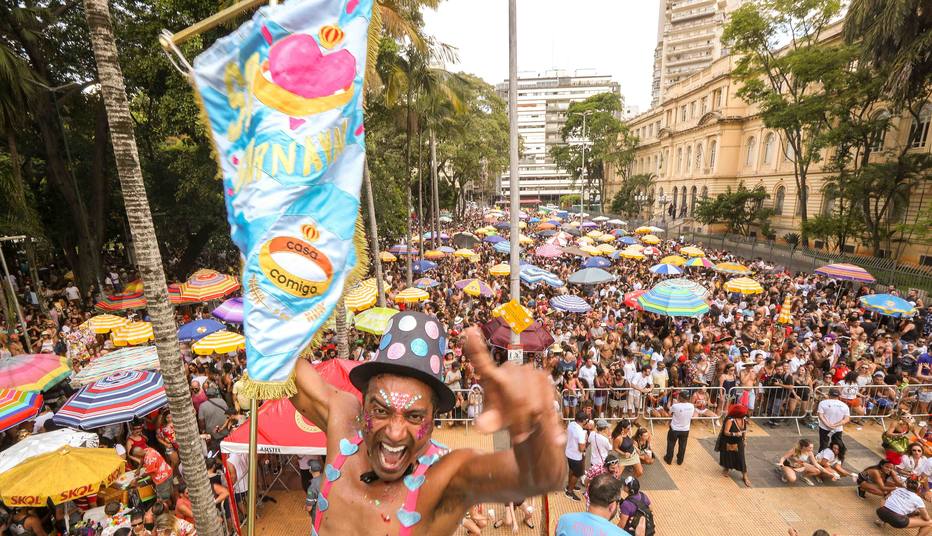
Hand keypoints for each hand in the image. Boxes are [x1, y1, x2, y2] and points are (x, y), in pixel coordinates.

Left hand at [464, 327, 562, 444]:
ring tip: (526, 424)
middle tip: (517, 434)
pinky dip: (548, 420)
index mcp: (491, 378)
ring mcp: (527, 371)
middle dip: (519, 420)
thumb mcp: (493, 422)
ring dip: (532, 419)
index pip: (481, 361)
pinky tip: (549, 430)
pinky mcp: (544, 377)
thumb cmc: (505, 417)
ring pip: (534, 403)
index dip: (475, 347)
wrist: (529, 418)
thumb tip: (480, 426)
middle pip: (518, 398)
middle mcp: (509, 369)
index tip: (469, 330)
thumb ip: (487, 422)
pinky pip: (547, 403)